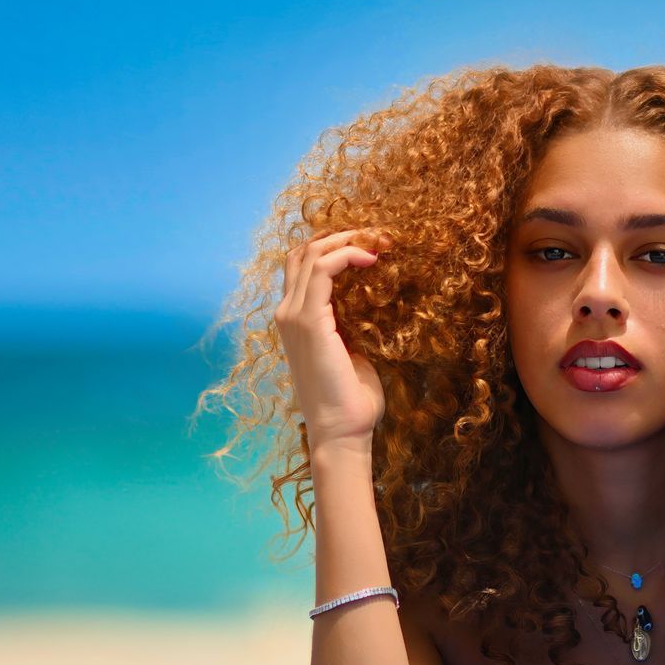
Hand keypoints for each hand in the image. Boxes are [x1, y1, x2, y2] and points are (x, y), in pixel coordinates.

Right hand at [272, 226, 393, 452]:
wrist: (341, 429)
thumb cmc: (350, 397)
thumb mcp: (352, 350)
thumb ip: (350, 323)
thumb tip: (371, 303)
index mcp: (294, 319)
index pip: (303, 265)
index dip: (334, 246)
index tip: (371, 244)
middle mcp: (286, 313)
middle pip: (304, 251)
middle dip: (342, 235)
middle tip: (377, 235)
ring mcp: (293, 316)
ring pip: (311, 254)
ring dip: (347, 239)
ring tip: (378, 241)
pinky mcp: (309, 321)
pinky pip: (324, 269)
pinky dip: (347, 255)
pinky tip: (371, 259)